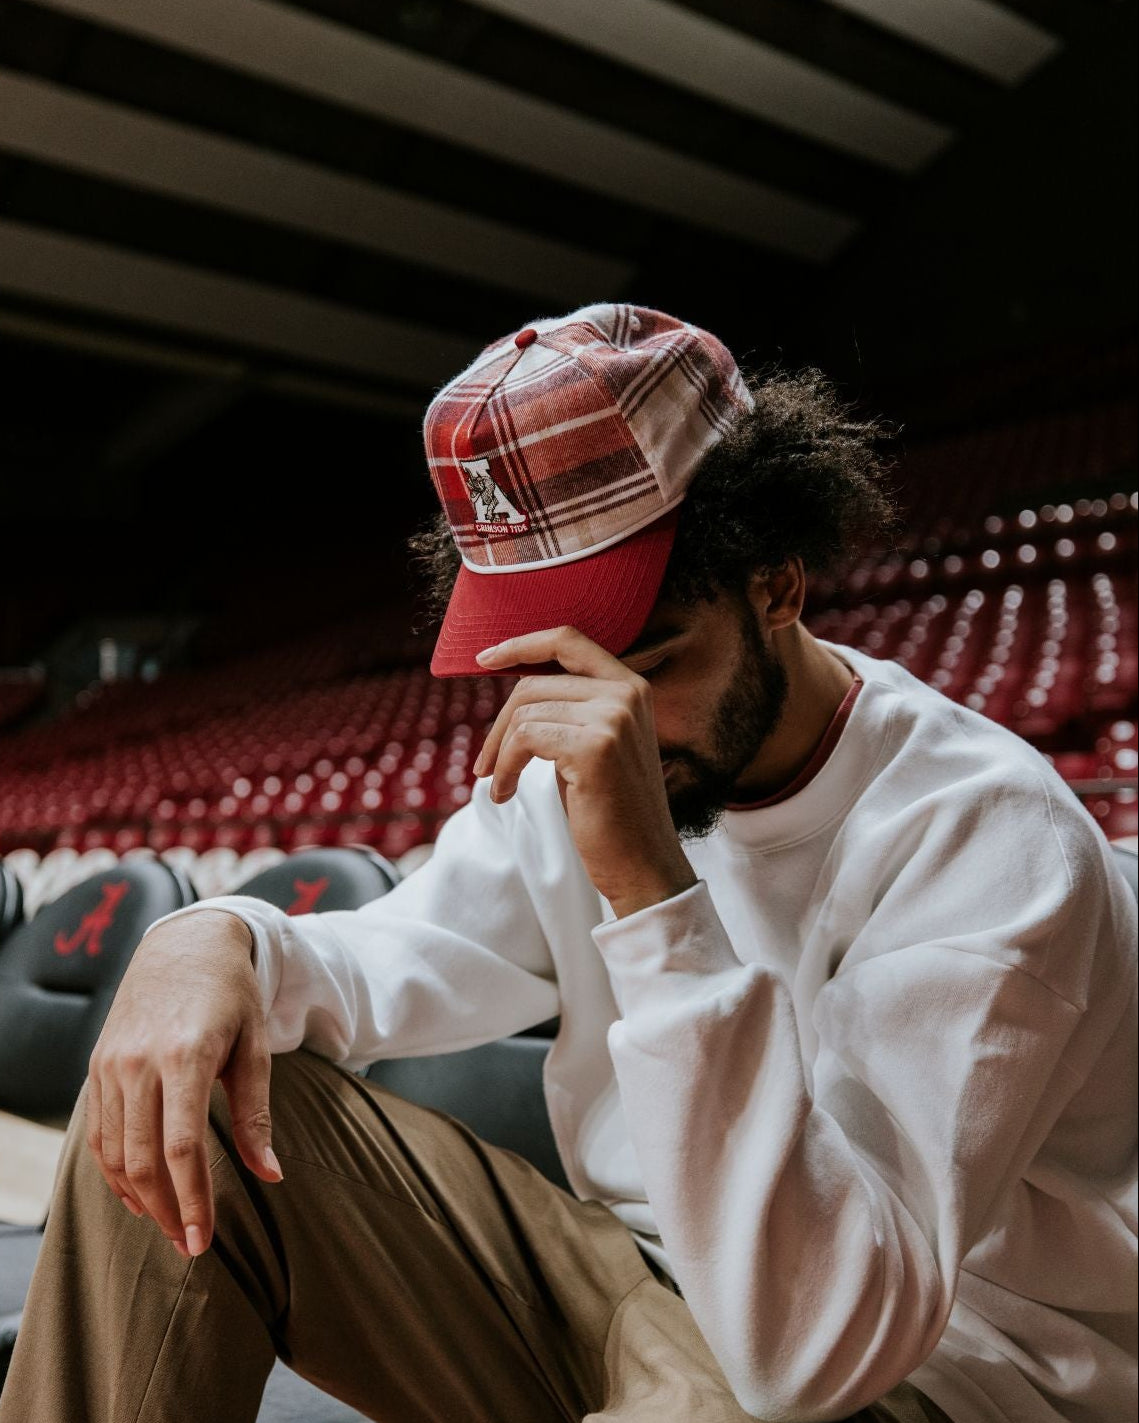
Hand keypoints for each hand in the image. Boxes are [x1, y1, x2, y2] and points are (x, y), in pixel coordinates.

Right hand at [85, 909, 282, 1257]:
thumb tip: (271, 1174)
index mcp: (186, 1054)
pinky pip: (98, 1131)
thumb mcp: (254, 1045)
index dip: (192, 1200)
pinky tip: (136, 1194)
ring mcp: (112, 1063)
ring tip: (168, 1224)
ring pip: (115, 1151)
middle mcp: (140, 1061)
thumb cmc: (230, 994)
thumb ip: (257, 1113)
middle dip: (166, 1210)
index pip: (182, 1146)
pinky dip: (113, 1170)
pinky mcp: (98, 1065)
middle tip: (189, 1244)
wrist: (184, 944)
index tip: (204, 1240)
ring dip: (138, 1197)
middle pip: (143, 1158)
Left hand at [473, 626, 696, 917]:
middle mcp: (627, 694)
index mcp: (631, 687)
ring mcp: (614, 718)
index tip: (484, 659)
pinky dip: (503, 767)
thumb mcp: (594, 746)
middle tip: (483, 764)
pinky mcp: (595, 747)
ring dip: (498, 753)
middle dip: (499, 724)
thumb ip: (570, 711)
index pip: (569, 640)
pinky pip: (524, 739)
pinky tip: (505, 793)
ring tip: (498, 784)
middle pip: (534, 683)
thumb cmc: (611, 810)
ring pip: (524, 713)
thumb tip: (517, 691)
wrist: (642, 864)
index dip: (522, 643)